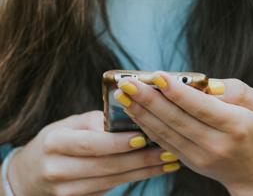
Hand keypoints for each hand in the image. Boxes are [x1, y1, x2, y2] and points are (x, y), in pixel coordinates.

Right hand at [8, 111, 180, 195]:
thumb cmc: (57, 141)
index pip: (91, 144)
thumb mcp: (70, 125)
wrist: (29, 175)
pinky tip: (154, 169)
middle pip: (107, 166)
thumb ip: (98, 122)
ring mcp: (66, 190)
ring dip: (145, 170)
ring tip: (169, 160)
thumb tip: (133, 118)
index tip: (144, 138)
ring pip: (113, 180)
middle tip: (168, 150)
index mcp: (55, 142)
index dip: (118, 143)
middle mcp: (58, 168)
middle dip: (142, 159)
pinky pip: (112, 188)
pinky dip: (135, 178)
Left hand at [115, 72, 252, 194]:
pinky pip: (164, 143)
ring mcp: (201, 156)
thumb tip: (208, 85)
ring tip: (123, 96)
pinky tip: (134, 112)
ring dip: (142, 113)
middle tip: (127, 83)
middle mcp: (217, 144)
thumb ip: (235, 90)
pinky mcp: (189, 162)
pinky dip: (147, 127)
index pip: (202, 107)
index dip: (178, 92)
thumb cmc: (252, 127)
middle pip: (178, 120)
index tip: (157, 76)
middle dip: (150, 100)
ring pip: (166, 133)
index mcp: (236, 125)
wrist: (252, 167)